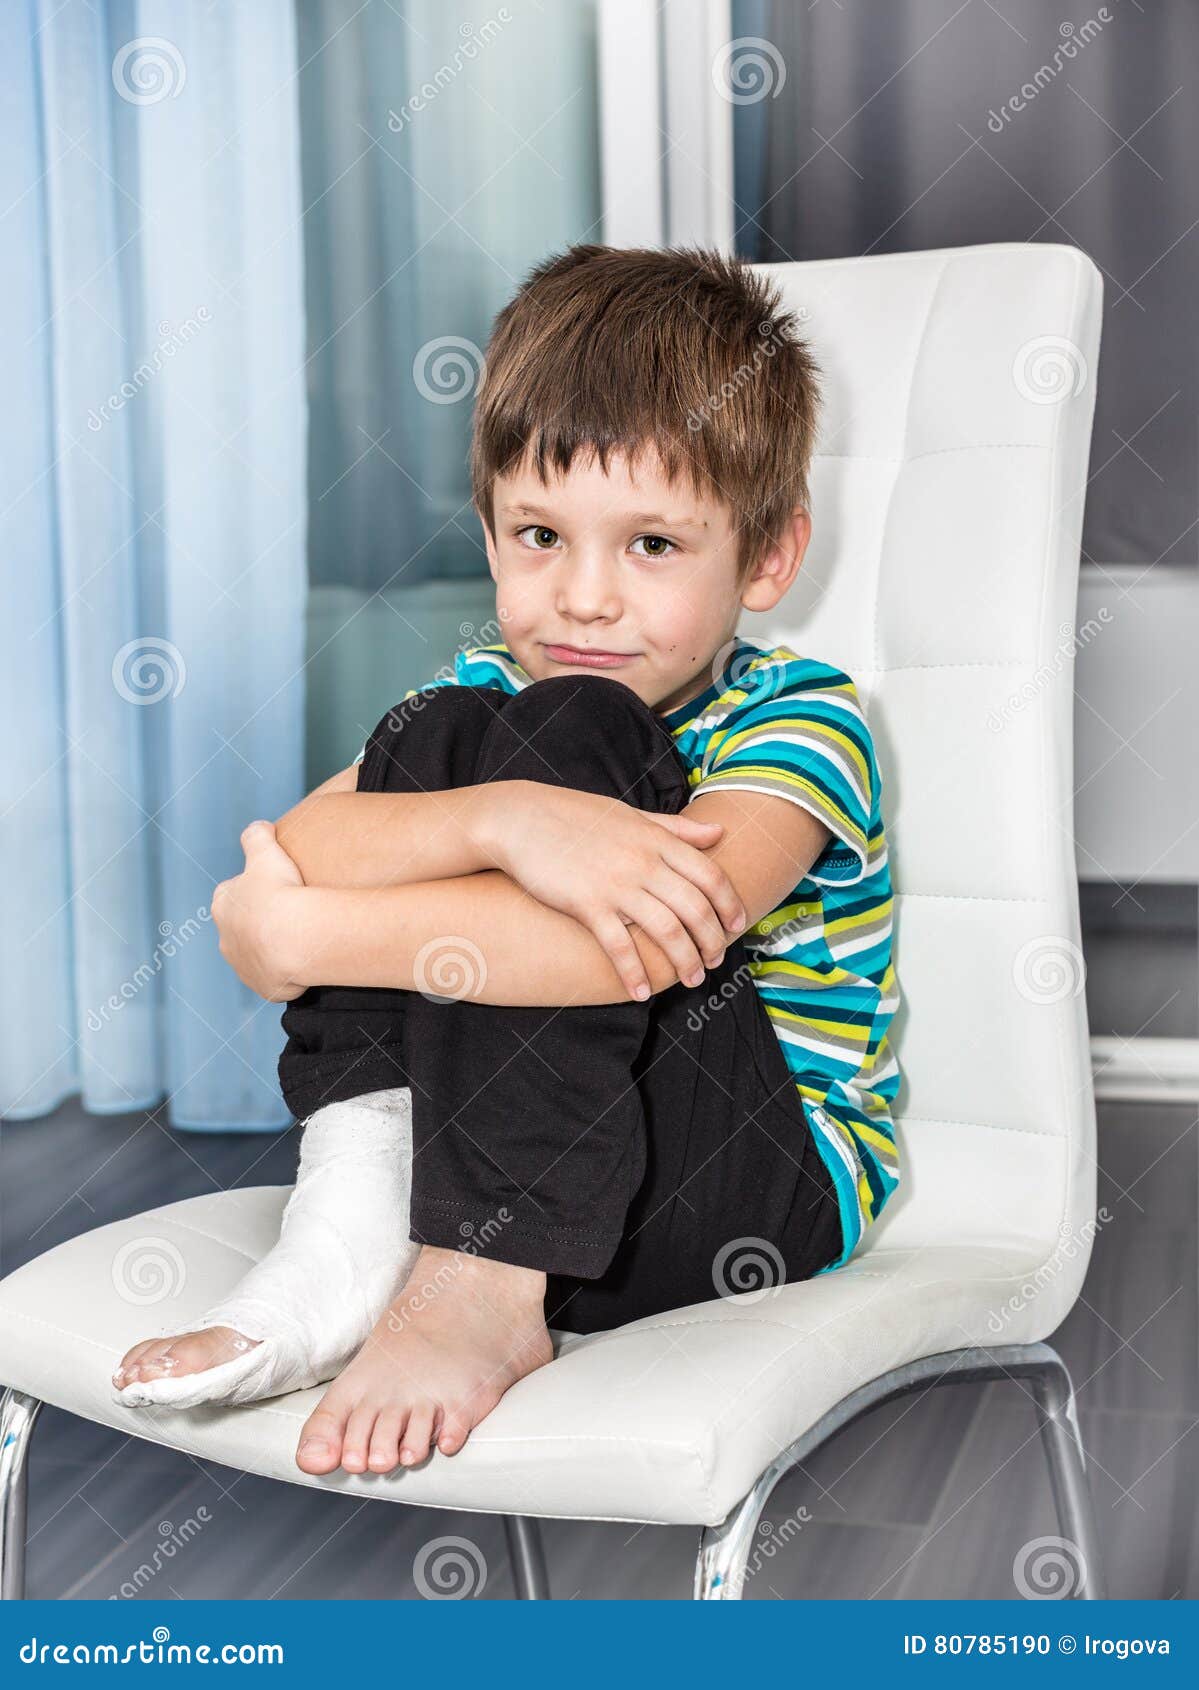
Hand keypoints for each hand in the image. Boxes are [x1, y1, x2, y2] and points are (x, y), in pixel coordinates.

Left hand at [212, 821, 305, 1000]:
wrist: (294, 938)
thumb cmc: (278, 892)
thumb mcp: (266, 851)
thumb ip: (257, 834)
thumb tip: (259, 826)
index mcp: (222, 905)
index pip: (231, 894)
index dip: (252, 889)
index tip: (274, 887)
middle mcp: (226, 938)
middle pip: (242, 927)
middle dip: (260, 922)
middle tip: (290, 914)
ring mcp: (244, 966)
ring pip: (257, 954)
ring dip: (273, 948)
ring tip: (300, 938)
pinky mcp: (263, 986)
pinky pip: (276, 978)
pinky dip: (287, 972)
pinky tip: (304, 960)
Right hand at [483, 781, 746, 998]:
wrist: (521, 819)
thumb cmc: (576, 817)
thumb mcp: (631, 815)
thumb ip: (676, 828)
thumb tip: (718, 832)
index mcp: (657, 839)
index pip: (710, 875)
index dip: (730, 905)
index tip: (737, 927)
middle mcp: (643, 862)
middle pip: (695, 909)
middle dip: (712, 941)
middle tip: (714, 962)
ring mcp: (616, 884)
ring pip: (667, 931)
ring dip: (684, 962)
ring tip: (690, 980)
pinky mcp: (586, 904)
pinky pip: (619, 946)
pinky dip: (633, 973)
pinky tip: (641, 992)